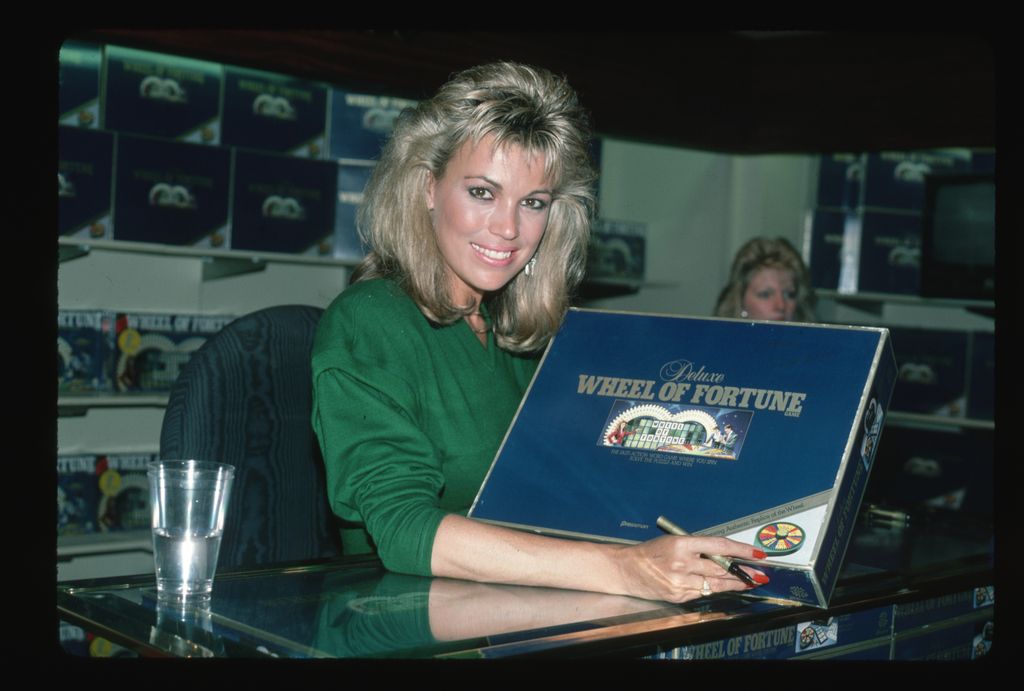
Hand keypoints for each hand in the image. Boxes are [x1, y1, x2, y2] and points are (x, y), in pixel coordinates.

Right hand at [613, 534, 767, 603]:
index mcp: (682, 544)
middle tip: (760, 573)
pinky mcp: (679, 595)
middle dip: (744, 571)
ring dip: (735, 583)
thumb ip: (698, 548)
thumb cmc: (650, 553)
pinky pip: (702, 592)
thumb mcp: (674, 541)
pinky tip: (723, 588)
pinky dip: (713, 589)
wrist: (626, 569)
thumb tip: (726, 554)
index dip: (741, 550)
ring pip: (716, 584)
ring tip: (749, 582)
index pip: (719, 546)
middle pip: (722, 568)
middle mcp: (682, 563)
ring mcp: (680, 581)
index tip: (757, 553)